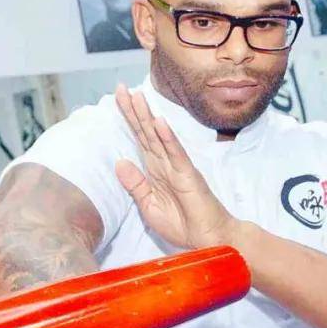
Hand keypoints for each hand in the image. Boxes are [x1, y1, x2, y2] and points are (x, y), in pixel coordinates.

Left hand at [113, 85, 238, 249]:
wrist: (209, 239)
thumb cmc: (182, 224)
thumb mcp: (148, 206)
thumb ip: (135, 185)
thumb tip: (119, 161)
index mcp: (155, 170)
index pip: (139, 139)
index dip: (129, 120)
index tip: (117, 99)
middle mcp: (165, 164)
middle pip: (146, 132)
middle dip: (133, 110)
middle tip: (120, 88)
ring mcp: (177, 167)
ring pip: (159, 137)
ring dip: (148, 117)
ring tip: (136, 96)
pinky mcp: (188, 175)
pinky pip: (176, 154)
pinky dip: (167, 138)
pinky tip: (159, 122)